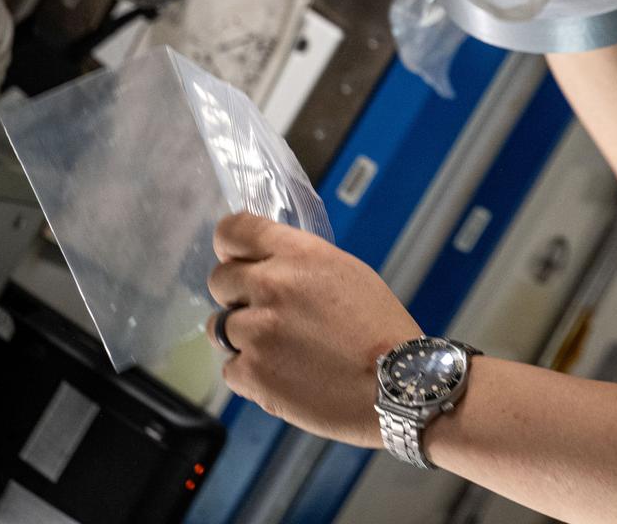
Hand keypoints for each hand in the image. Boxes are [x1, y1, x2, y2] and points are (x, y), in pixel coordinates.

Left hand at [206, 214, 420, 447]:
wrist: (397, 385)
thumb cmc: (381, 331)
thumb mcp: (348, 274)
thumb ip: (299, 265)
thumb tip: (264, 266)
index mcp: (299, 255)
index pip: (235, 230)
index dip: (230, 246)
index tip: (235, 258)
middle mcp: (272, 287)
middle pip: (219, 280)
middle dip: (237, 296)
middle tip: (267, 314)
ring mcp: (257, 332)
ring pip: (220, 327)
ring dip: (243, 337)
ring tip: (281, 350)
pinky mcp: (252, 373)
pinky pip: (231, 368)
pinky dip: (252, 374)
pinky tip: (286, 376)